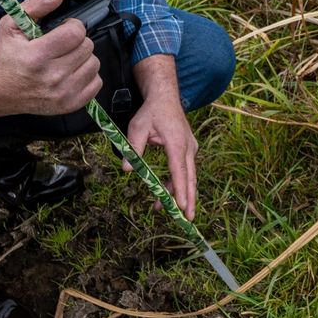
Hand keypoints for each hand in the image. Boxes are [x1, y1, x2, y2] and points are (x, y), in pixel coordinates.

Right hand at [0, 0, 101, 115]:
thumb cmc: (7, 56)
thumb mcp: (10, 25)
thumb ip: (34, 6)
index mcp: (37, 56)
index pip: (75, 33)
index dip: (73, 26)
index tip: (64, 28)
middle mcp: (52, 77)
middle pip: (87, 47)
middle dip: (77, 41)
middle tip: (63, 45)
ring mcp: (63, 93)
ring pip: (94, 63)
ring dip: (83, 58)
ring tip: (67, 58)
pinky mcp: (70, 105)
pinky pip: (97, 83)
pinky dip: (88, 75)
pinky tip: (72, 72)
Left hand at [125, 91, 198, 218]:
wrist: (165, 97)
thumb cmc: (151, 112)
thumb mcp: (137, 127)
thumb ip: (133, 148)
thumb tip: (128, 169)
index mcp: (177, 143)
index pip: (179, 171)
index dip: (180, 190)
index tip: (181, 207)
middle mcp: (188, 147)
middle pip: (190, 178)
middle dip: (188, 199)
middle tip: (187, 219)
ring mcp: (190, 149)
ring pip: (188, 176)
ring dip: (179, 193)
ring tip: (166, 210)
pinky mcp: (188, 150)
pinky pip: (185, 170)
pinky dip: (177, 183)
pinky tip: (165, 193)